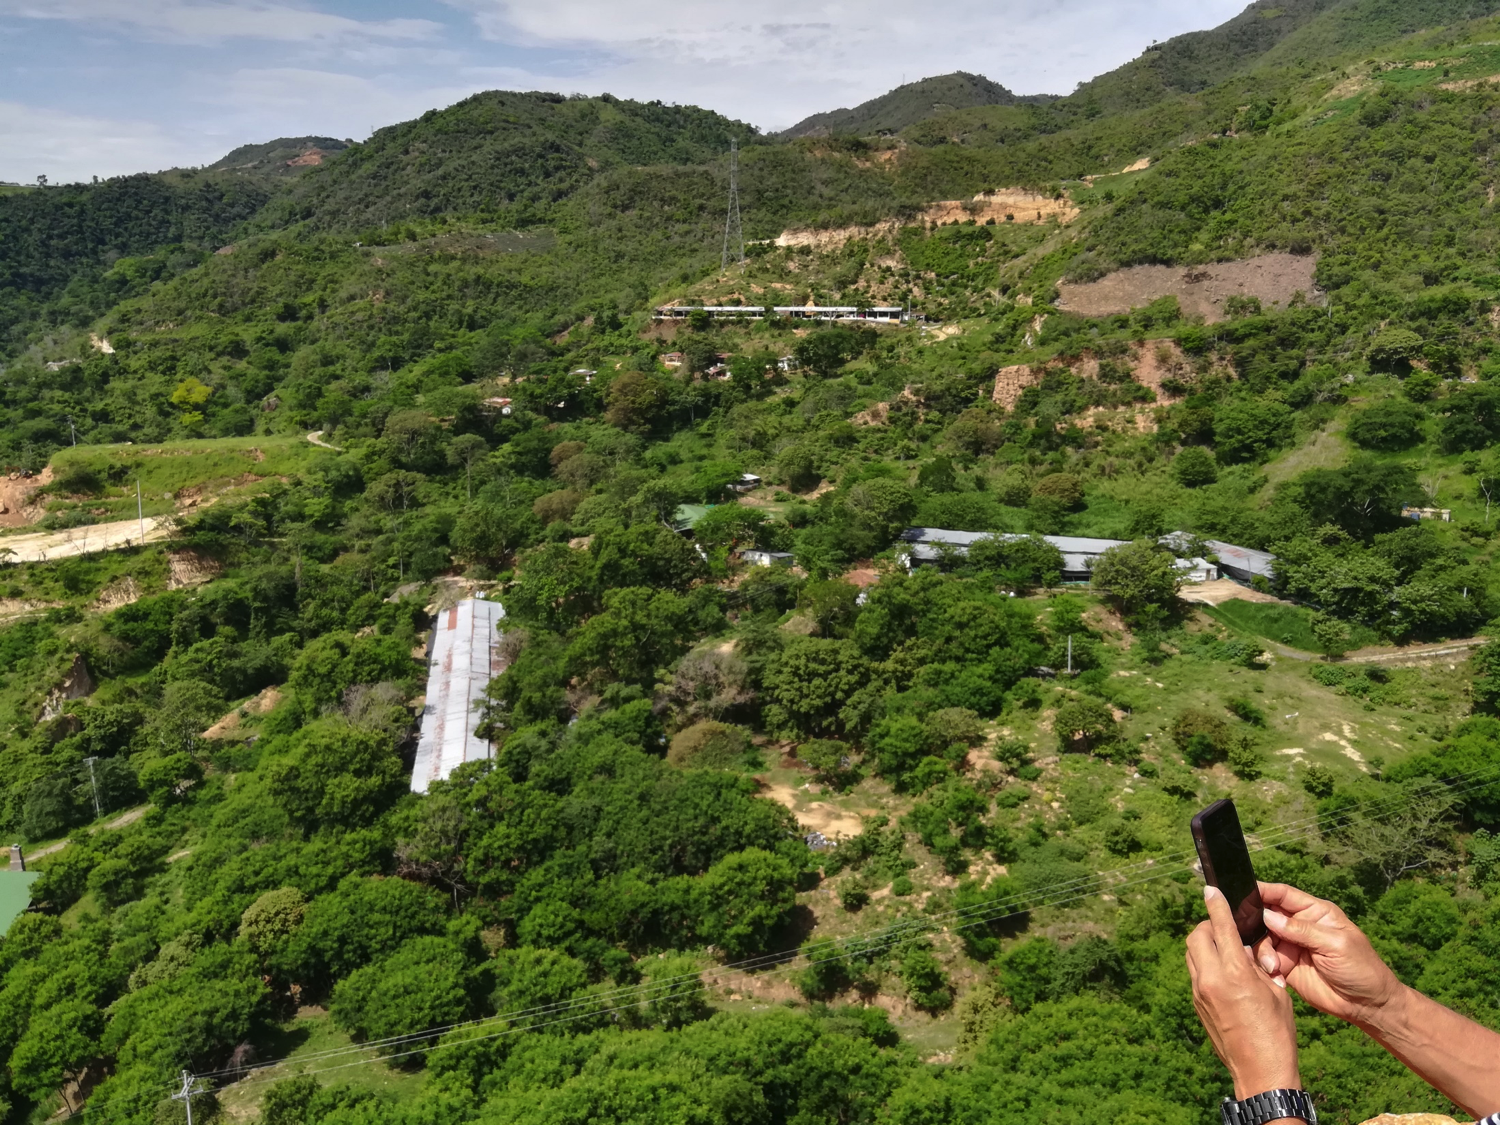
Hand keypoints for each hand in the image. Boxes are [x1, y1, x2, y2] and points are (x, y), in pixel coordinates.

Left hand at [1187, 884, 1301, 1099]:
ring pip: (1192, 954)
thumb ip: (1256, 965)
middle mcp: (1210, 980)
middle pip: (1196, 936)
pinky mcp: (1196, 1005)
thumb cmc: (1278, 1032)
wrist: (1261, 1072)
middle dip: (1208, 926)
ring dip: (1204, 945)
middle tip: (1226, 929)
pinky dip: (1205, 965)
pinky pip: (1195, 974)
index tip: (1210, 888)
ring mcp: (1199, 993)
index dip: (1216, 905)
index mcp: (1235, 973)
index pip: (1221, 927)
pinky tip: (1224, 974)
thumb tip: (1241, 949)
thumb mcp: (1275, 991)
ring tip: (1227, 952)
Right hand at [1257, 882, 1404, 1028]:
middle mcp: (1298, 926)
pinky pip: (1264, 961)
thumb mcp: (1336, 944)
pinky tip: (1275, 976)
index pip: (1282, 894)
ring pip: (1262, 940)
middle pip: (1266, 916)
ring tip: (1273, 967)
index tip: (1241, 893)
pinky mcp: (1285, 967)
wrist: (1367, 1006)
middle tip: (1254, 939)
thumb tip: (1267, 916)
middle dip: (1256, 926)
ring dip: (1262, 952)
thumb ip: (1301, 930)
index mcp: (1314, 912)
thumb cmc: (1361, 968)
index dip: (1262, 891)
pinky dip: (1265, 967)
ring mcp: (1290, 946)